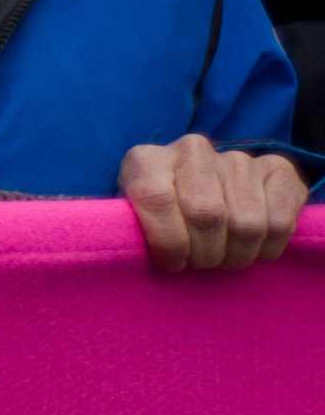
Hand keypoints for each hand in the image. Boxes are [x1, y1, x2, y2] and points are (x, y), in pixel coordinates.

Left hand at [125, 134, 311, 273]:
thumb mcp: (135, 221)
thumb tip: (140, 253)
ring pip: (247, 224)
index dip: (167, 242)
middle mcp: (192, 150)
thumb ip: (134, 230)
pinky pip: (280, 222)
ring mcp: (237, 158)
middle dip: (204, 254)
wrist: (201, 193)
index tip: (172, 264)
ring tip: (224, 257)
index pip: (155, 198)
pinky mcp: (277, 170)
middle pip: (206, 214)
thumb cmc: (161, 218)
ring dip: (237, 255)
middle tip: (201, 263)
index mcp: (147, 160)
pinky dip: (267, 248)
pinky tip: (252, 247)